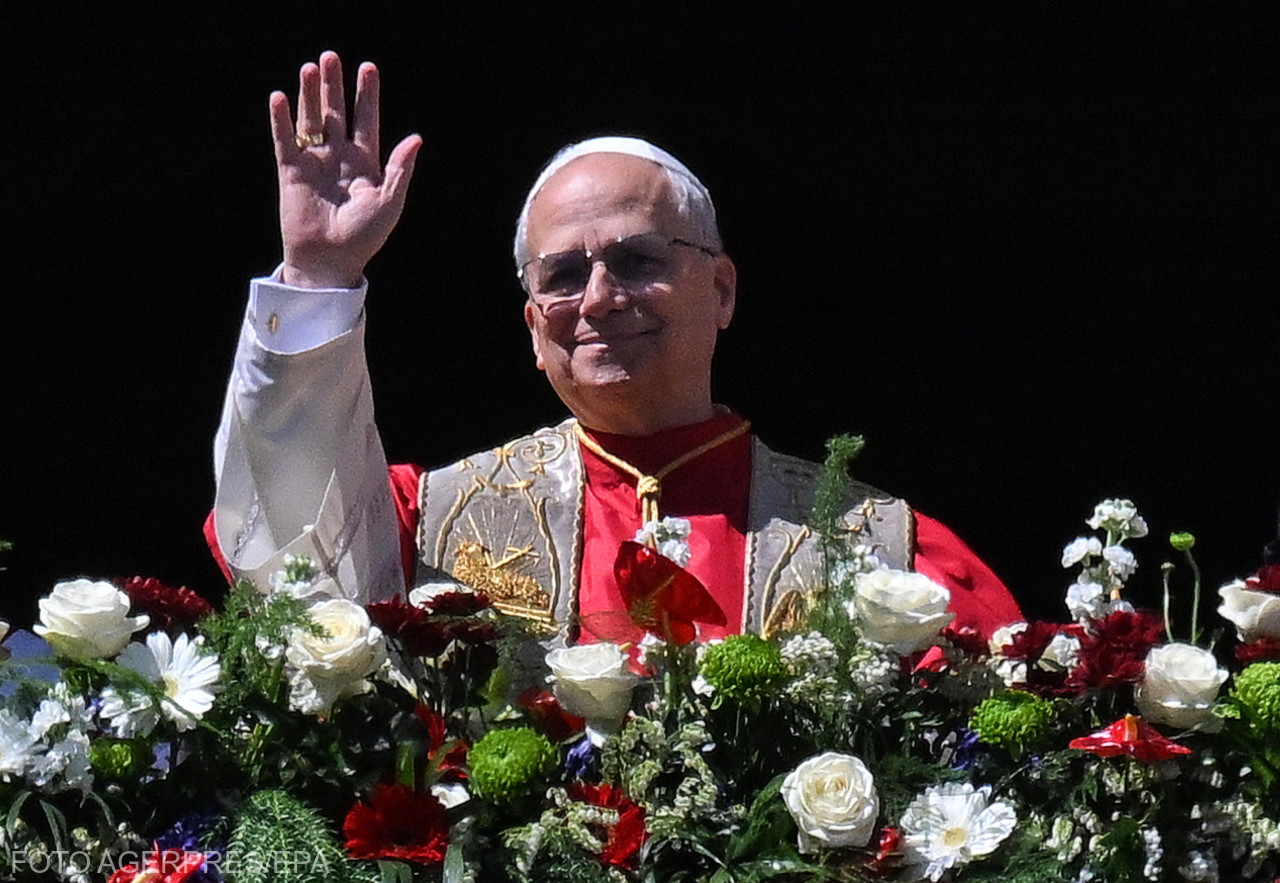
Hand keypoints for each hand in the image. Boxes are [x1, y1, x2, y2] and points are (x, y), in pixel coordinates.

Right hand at [270, 51, 421, 288]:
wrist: (330, 262)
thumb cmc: (364, 237)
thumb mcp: (389, 202)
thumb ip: (400, 169)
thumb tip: (416, 138)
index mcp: (366, 164)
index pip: (366, 121)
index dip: (366, 96)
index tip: (368, 68)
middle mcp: (339, 158)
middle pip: (336, 113)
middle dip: (335, 86)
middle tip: (331, 56)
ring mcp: (314, 163)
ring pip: (311, 120)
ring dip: (310, 94)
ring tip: (310, 67)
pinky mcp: (291, 172)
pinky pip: (285, 141)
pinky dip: (281, 120)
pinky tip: (280, 97)